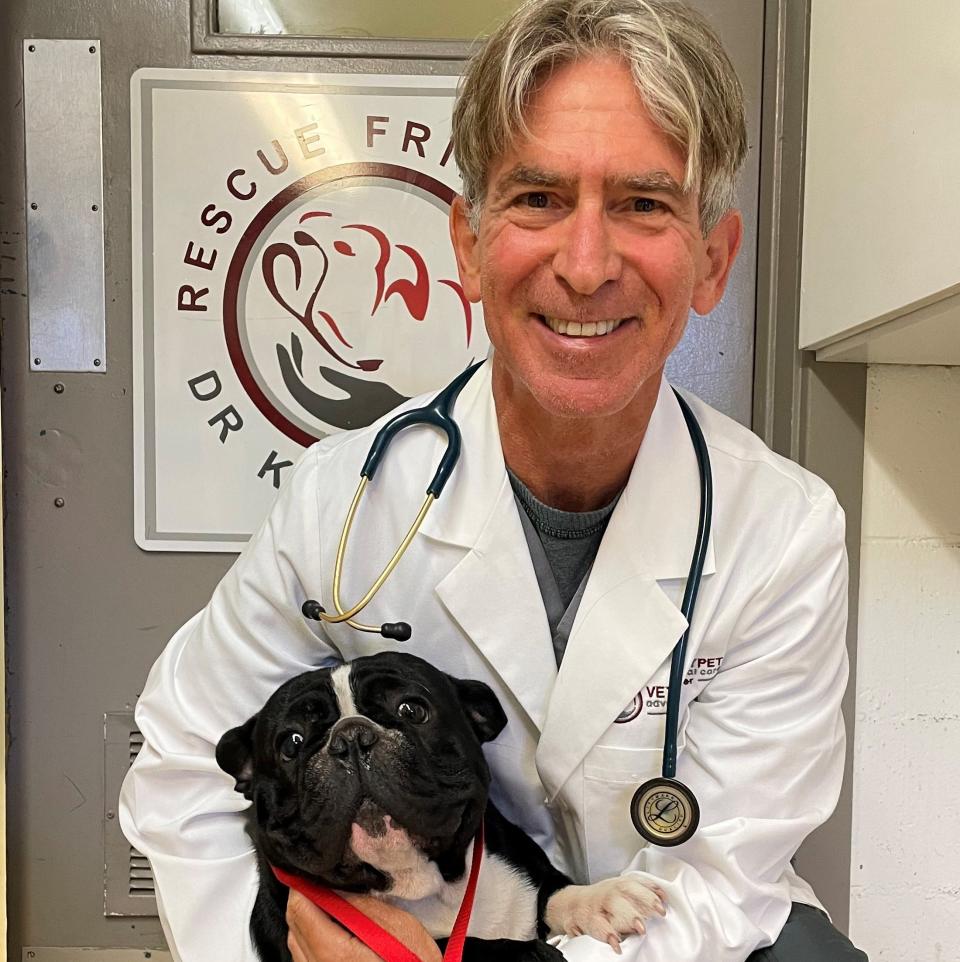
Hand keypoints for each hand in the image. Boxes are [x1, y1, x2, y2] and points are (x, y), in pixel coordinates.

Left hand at [286, 889, 442, 961]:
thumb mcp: (399, 928)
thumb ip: (363, 905)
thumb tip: (335, 884)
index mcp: (335, 954)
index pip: (300, 908)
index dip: (303, 883)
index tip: (311, 868)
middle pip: (293, 924)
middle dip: (304, 898)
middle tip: (322, 879)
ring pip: (296, 942)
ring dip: (308, 918)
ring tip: (329, 902)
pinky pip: (305, 958)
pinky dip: (312, 938)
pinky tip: (333, 928)